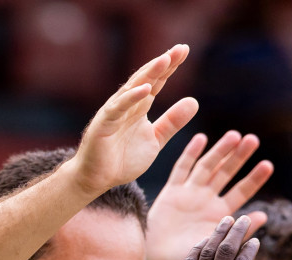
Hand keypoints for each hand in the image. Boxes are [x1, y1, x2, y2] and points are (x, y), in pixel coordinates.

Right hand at [66, 46, 199, 196]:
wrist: (97, 179)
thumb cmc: (122, 159)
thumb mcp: (155, 140)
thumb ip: (172, 122)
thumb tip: (195, 101)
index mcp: (139, 107)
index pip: (157, 82)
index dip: (170, 67)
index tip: (185, 50)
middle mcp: (127, 105)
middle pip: (147, 79)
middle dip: (163, 63)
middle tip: (180, 48)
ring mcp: (114, 112)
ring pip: (133, 88)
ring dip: (149, 74)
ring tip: (165, 60)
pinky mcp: (104, 124)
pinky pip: (118, 108)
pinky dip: (131, 98)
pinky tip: (145, 88)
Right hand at [144, 130, 274, 259]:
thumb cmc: (190, 259)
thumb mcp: (218, 244)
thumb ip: (240, 229)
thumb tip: (265, 216)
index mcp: (221, 214)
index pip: (241, 191)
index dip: (254, 178)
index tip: (268, 165)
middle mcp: (207, 200)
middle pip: (226, 173)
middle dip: (239, 157)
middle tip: (253, 140)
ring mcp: (189, 193)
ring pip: (207, 167)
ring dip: (220, 151)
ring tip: (234, 135)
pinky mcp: (172, 192)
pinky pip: (182, 169)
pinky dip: (190, 154)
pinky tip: (201, 138)